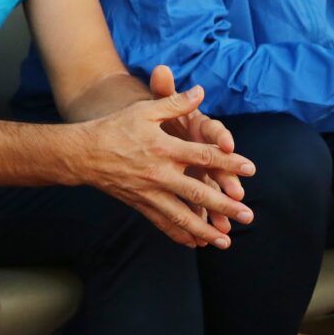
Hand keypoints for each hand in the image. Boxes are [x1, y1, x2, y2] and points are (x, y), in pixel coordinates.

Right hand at [85, 80, 255, 248]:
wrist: (82, 152)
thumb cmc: (115, 127)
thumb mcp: (144, 110)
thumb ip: (174, 102)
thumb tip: (201, 91)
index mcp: (164, 148)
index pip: (203, 156)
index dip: (228, 162)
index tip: (251, 168)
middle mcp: (159, 173)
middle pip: (198, 193)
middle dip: (225, 205)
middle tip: (248, 215)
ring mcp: (149, 192)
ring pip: (182, 215)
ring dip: (205, 229)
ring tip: (226, 240)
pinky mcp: (140, 204)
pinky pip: (163, 223)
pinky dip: (180, 235)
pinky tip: (196, 243)